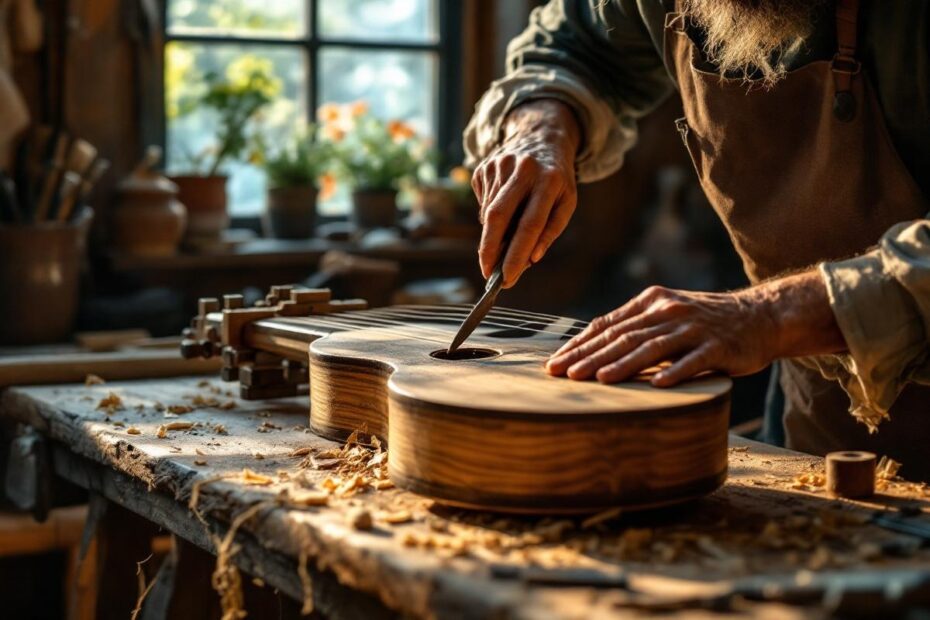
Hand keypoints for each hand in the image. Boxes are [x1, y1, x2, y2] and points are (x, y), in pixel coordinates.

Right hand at [472, 99, 580, 286]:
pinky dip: (490, 215)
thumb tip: (531, 259)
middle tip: (487, 273)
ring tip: (507, 233)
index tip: (508, 278)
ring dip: (494, 233)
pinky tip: (505, 205)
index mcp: (549, 180)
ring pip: (488, 213)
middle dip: (489, 250)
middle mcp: (523, 169)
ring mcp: (500, 165)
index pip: (530, 224)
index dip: (516, 254)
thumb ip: (550, 230)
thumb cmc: (557, 179)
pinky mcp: (484, 166)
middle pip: (498, 217)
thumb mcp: (566, 202)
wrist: (542, 136)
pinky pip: (483, 203)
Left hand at [545, 271, 846, 385]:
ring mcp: (694, 328)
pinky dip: (674, 372)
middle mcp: (668, 311)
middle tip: (563, 375)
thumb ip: (634, 326)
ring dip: (623, 364)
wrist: (760, 316)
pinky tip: (656, 385)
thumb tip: (590, 346)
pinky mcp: (718, 346)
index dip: (579, 345)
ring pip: (652, 347)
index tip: (555, 364)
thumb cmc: (704, 322)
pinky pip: (693, 361)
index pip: (607, 326)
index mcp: (651, 302)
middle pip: (622, 336)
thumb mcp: (666, 314)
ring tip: (600, 379)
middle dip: (590, 357)